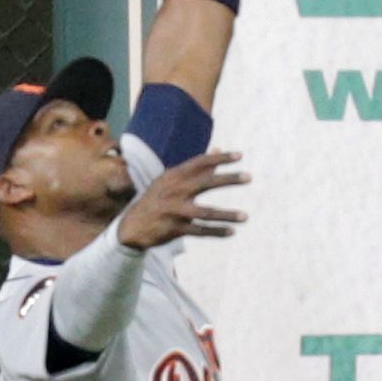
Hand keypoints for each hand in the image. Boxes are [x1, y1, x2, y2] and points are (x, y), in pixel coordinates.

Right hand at [117, 150, 250, 250]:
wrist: (132, 226)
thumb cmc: (157, 199)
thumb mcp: (171, 180)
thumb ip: (196, 167)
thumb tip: (217, 149)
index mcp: (173, 176)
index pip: (200, 163)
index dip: (220, 158)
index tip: (240, 155)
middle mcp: (174, 191)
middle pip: (205, 183)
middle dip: (228, 179)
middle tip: (249, 177)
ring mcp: (175, 211)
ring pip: (206, 212)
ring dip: (227, 215)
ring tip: (245, 217)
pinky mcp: (175, 229)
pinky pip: (200, 231)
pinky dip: (216, 232)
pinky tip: (231, 232)